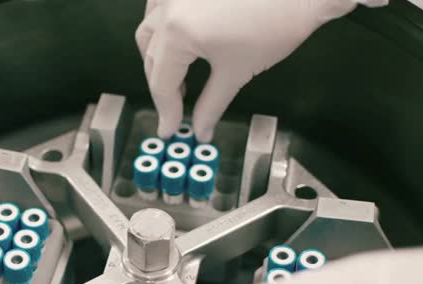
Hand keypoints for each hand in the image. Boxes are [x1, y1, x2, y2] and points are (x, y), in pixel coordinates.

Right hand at [135, 0, 387, 141]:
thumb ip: (211, 104)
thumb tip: (200, 132)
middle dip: (162, 85)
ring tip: (177, 75)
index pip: (161, 81)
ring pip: (149, 29)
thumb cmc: (273, 28)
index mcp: (177, 33)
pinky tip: (176, 38)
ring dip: (157, 55)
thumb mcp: (237, 72)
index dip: (166, 111)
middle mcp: (166, 8)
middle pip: (151, 56)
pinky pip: (158, 6)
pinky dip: (162, 27)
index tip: (169, 131)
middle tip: (177, 109)